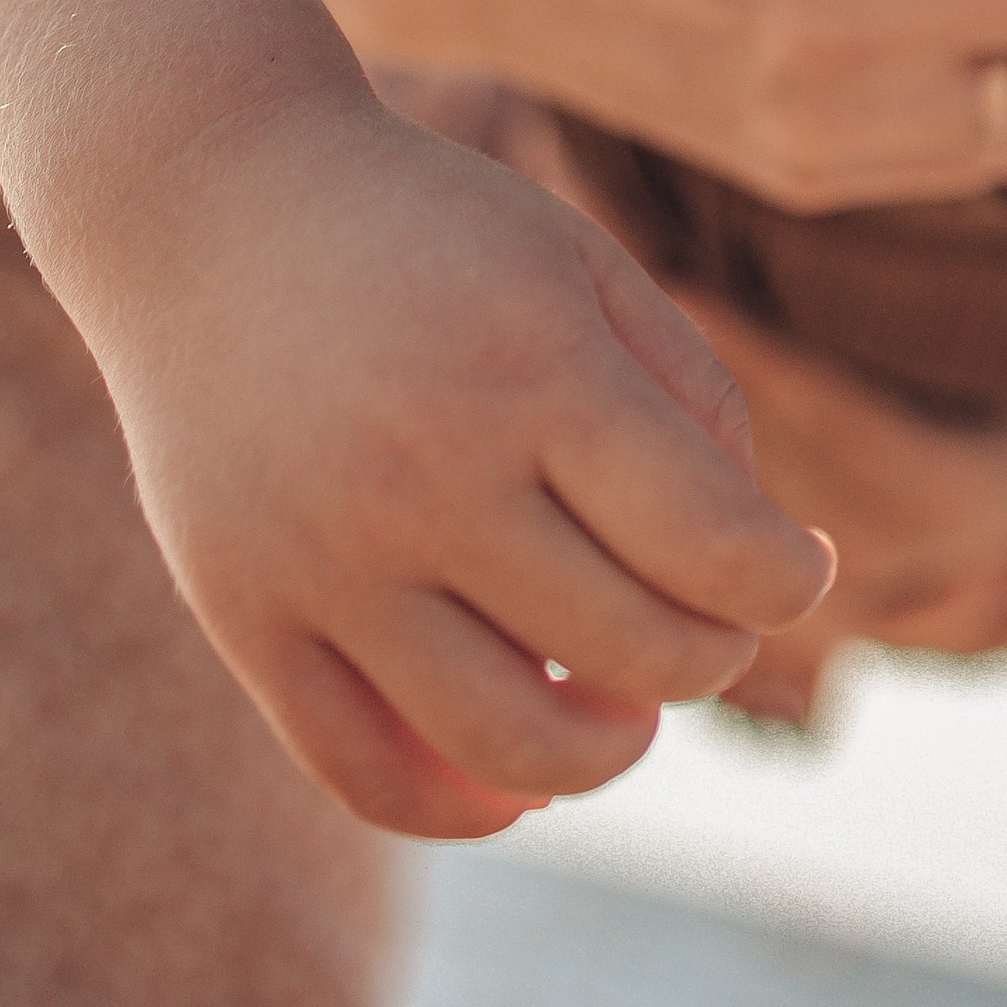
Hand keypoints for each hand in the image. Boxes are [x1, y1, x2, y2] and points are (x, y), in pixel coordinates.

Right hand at [94, 84, 832, 840]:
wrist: (210, 199)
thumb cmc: (431, 234)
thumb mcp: (581, 265)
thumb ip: (693, 397)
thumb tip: (760, 568)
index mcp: (536, 367)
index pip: (712, 546)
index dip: (784, 582)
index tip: (796, 573)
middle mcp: (430, 471)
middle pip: (628, 653)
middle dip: (705, 658)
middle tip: (707, 627)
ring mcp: (327, 556)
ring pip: (507, 748)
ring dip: (602, 756)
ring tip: (621, 712)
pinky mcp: (244, 612)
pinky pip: (364, 773)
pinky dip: (461, 806)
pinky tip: (512, 781)